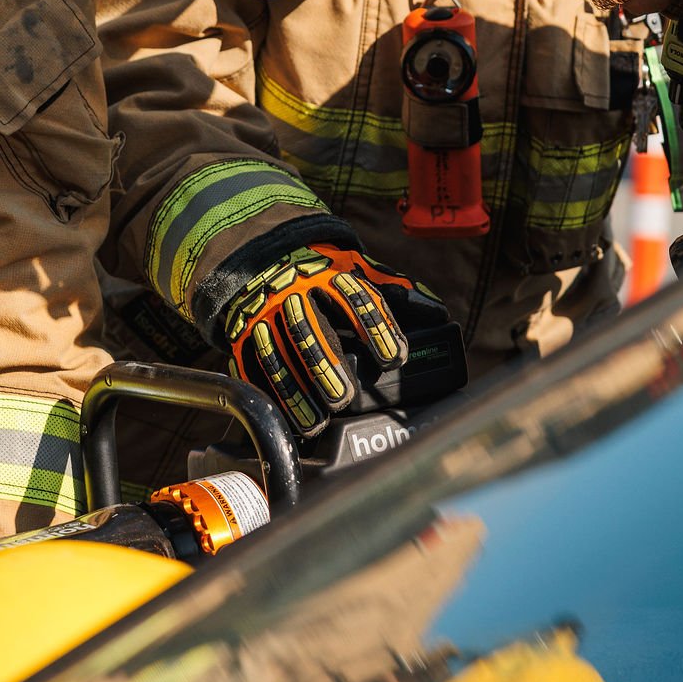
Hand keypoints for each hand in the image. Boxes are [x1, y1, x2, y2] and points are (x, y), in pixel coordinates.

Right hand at [218, 243, 445, 434]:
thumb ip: (396, 292)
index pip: (356, 298)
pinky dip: (269, 395)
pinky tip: (285, 418)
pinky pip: (252, 367)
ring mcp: (266, 315)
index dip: (378, 328)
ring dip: (295, 390)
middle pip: (309, 329)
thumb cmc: (323, 275)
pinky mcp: (244, 336)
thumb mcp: (358, 272)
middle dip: (326, 365)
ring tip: (316, 423)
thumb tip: (438, 314)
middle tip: (345, 398)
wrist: (263, 258)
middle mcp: (295, 293)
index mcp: (330, 276)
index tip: (396, 358)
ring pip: (277, 354)